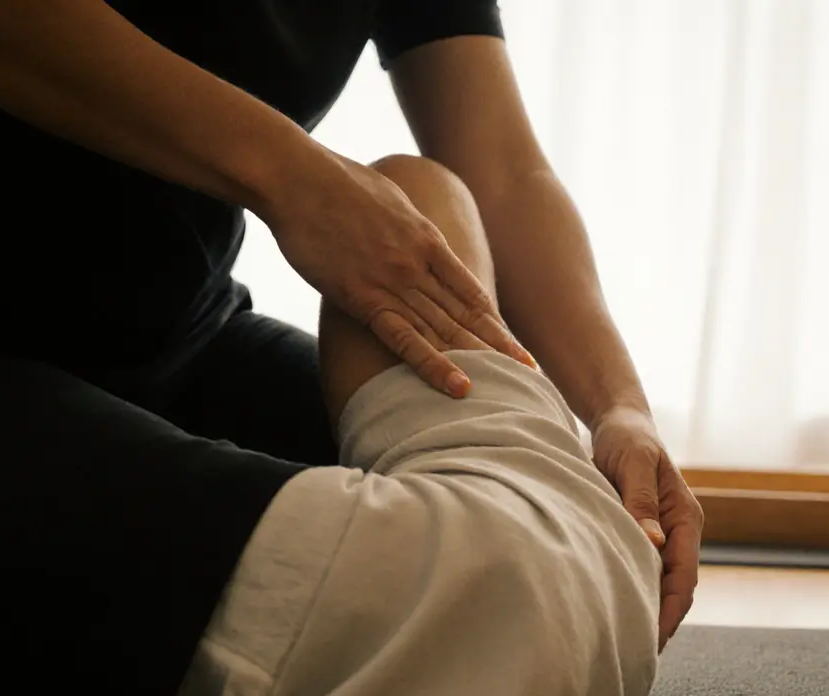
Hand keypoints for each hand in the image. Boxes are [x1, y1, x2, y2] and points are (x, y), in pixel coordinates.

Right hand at [259, 150, 534, 396]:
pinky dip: (433, 364)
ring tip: (511, 385)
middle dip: (500, 347)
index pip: (471, 291)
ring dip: (479, 360)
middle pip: (467, 315)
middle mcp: (419, 264)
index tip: (516, 345)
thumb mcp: (390, 200)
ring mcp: (393, 280)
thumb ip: (410, 226)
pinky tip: (458, 385)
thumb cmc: (336, 184)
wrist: (297, 177)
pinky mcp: (363, 296)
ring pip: (445, 330)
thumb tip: (417, 234)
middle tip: (531, 374)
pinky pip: (404, 338)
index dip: (495, 322)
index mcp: (428, 240)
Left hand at [591, 406, 702, 650]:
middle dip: (660, 622)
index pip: (684, 577)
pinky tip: (613, 610)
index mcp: (685, 517)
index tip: (651, 640)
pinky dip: (633, 591)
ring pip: (659, 583)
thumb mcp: (633, 462)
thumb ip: (639, 501)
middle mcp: (678, 530)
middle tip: (635, 655)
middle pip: (675, 589)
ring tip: (622, 643)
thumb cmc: (628, 436)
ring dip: (646, 610)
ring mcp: (661, 534)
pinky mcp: (643, 532)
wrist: (620, 418)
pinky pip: (642, 570)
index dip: (670, 612)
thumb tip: (651, 543)